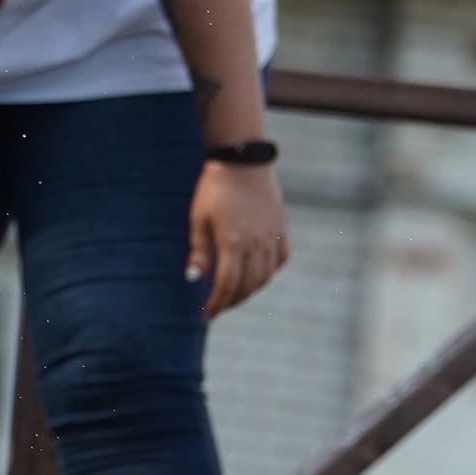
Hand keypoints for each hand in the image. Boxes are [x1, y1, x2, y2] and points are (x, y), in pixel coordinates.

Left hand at [187, 159, 288, 318]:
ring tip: (235, 294)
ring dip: (250, 290)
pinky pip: (279, 260)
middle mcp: (257, 244)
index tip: (207, 315)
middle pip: (247, 286)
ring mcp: (272, 237)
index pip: (226, 286)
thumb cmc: (215, 188)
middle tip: (219, 307)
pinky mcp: (281, 228)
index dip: (216, 305)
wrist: (243, 159)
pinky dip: (269, 272)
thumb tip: (194, 279)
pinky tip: (257, 275)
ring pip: (265, 277)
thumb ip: (199, 252)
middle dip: (232, 301)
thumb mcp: (199, 219)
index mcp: (233, 243)